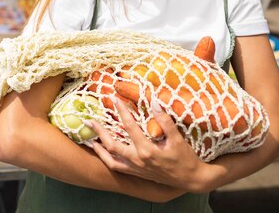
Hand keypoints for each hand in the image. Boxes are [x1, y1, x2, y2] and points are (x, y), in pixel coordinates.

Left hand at [85, 98, 211, 192]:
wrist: (190, 179)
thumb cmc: (185, 158)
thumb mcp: (178, 139)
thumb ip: (165, 121)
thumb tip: (155, 102)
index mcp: (147, 150)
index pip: (130, 127)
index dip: (122, 111)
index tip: (115, 99)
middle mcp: (138, 160)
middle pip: (112, 145)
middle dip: (99, 132)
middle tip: (89, 120)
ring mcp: (136, 168)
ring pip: (110, 159)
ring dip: (99, 149)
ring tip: (89, 139)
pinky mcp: (136, 172)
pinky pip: (116, 167)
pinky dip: (106, 159)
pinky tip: (102, 152)